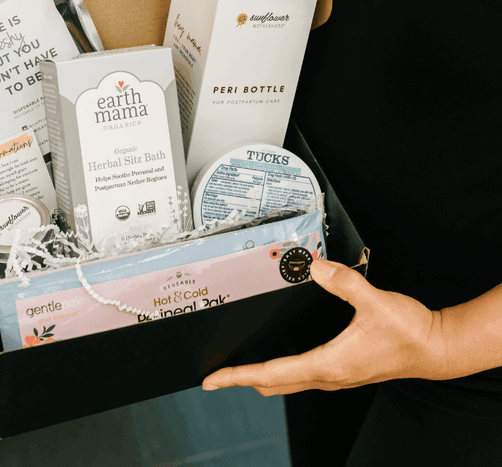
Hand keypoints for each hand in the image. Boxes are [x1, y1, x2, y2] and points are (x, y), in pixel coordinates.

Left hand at [202, 259, 452, 395]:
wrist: (435, 348)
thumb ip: (345, 282)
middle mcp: (329, 374)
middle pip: (274, 383)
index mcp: (329, 363)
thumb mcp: (375, 302)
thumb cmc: (409, 332)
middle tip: (217, 376)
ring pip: (288, 383)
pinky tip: (279, 360)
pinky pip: (302, 375)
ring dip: (261, 377)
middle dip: (243, 379)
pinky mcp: (343, 369)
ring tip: (239, 369)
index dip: (240, 375)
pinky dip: (281, 372)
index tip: (215, 379)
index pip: (273, 373)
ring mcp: (336, 374)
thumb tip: (316, 268)